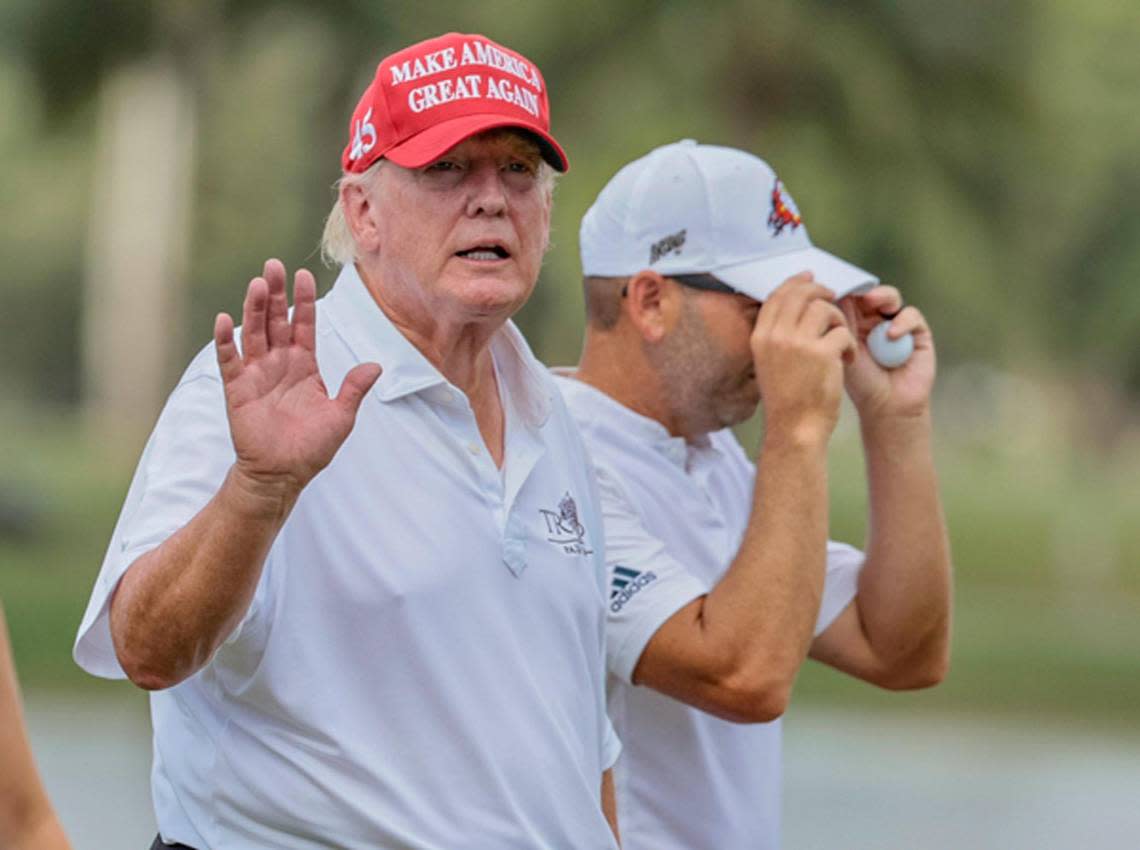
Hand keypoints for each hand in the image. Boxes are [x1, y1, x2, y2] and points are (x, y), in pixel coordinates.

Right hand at [214, 259, 381, 497]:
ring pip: (254, 333)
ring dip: (253, 309)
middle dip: (275, 293)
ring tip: (256, 284)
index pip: (304, 325)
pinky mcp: (237, 390)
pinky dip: (225, 341)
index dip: (304, 301)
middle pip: (276, 321)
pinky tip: (224, 320)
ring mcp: (256, 374)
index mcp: (304, 366)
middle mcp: (279, 364)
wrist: (282, 475)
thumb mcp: (341, 416)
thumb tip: (375, 365)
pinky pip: (229, 361)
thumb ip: (354, 389)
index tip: (304, 275)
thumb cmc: (312, 448)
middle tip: (274, 265)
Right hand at [751, 273, 854, 444]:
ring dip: (839, 321)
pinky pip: (843, 332)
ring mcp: (798, 343)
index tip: (809, 277)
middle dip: (822, 292)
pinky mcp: (822, 353)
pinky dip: (850, 345)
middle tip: (836, 300)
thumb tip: (794, 306)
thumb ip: (777, 336)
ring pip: (825, 308)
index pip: (777, 296)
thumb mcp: (770, 363)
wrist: (795, 429)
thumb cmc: (787, 399)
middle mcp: (776, 336)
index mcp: (760, 337)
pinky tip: (848, 361)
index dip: (795, 283)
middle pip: (801, 294)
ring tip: (841, 341)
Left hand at [839, 285, 934, 420]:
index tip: (840, 286)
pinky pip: (911, 316)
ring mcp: (897, 325)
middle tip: (857, 292)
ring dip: (883, 296)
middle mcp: (875, 321)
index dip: (846, 289)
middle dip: (864, 289)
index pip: (851, 298)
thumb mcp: (845, 349)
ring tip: (873, 303)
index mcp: (854, 323)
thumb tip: (836, 292)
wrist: (886, 407)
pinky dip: (901, 322)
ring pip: (891, 298)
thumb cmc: (861, 383)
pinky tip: (891, 335)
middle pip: (871, 293)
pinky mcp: (918, 333)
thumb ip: (842, 322)